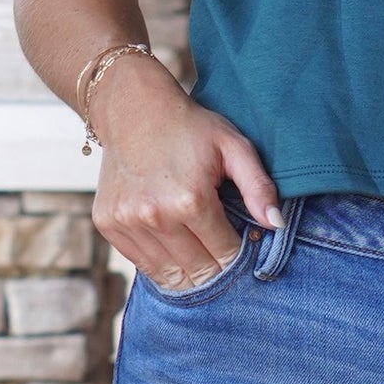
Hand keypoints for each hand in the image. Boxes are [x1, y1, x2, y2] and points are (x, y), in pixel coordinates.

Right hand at [89, 51, 283, 289]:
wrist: (133, 108)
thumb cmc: (190, 127)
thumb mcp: (233, 146)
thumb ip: (259, 187)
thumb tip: (276, 226)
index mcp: (190, 199)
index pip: (225, 255)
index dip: (240, 256)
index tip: (246, 248)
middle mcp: (154, 216)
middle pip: (198, 272)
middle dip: (218, 271)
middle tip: (227, 258)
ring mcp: (126, 222)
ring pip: (168, 275)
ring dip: (190, 274)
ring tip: (203, 259)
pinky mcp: (107, 224)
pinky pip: (141, 263)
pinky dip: (161, 264)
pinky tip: (175, 249)